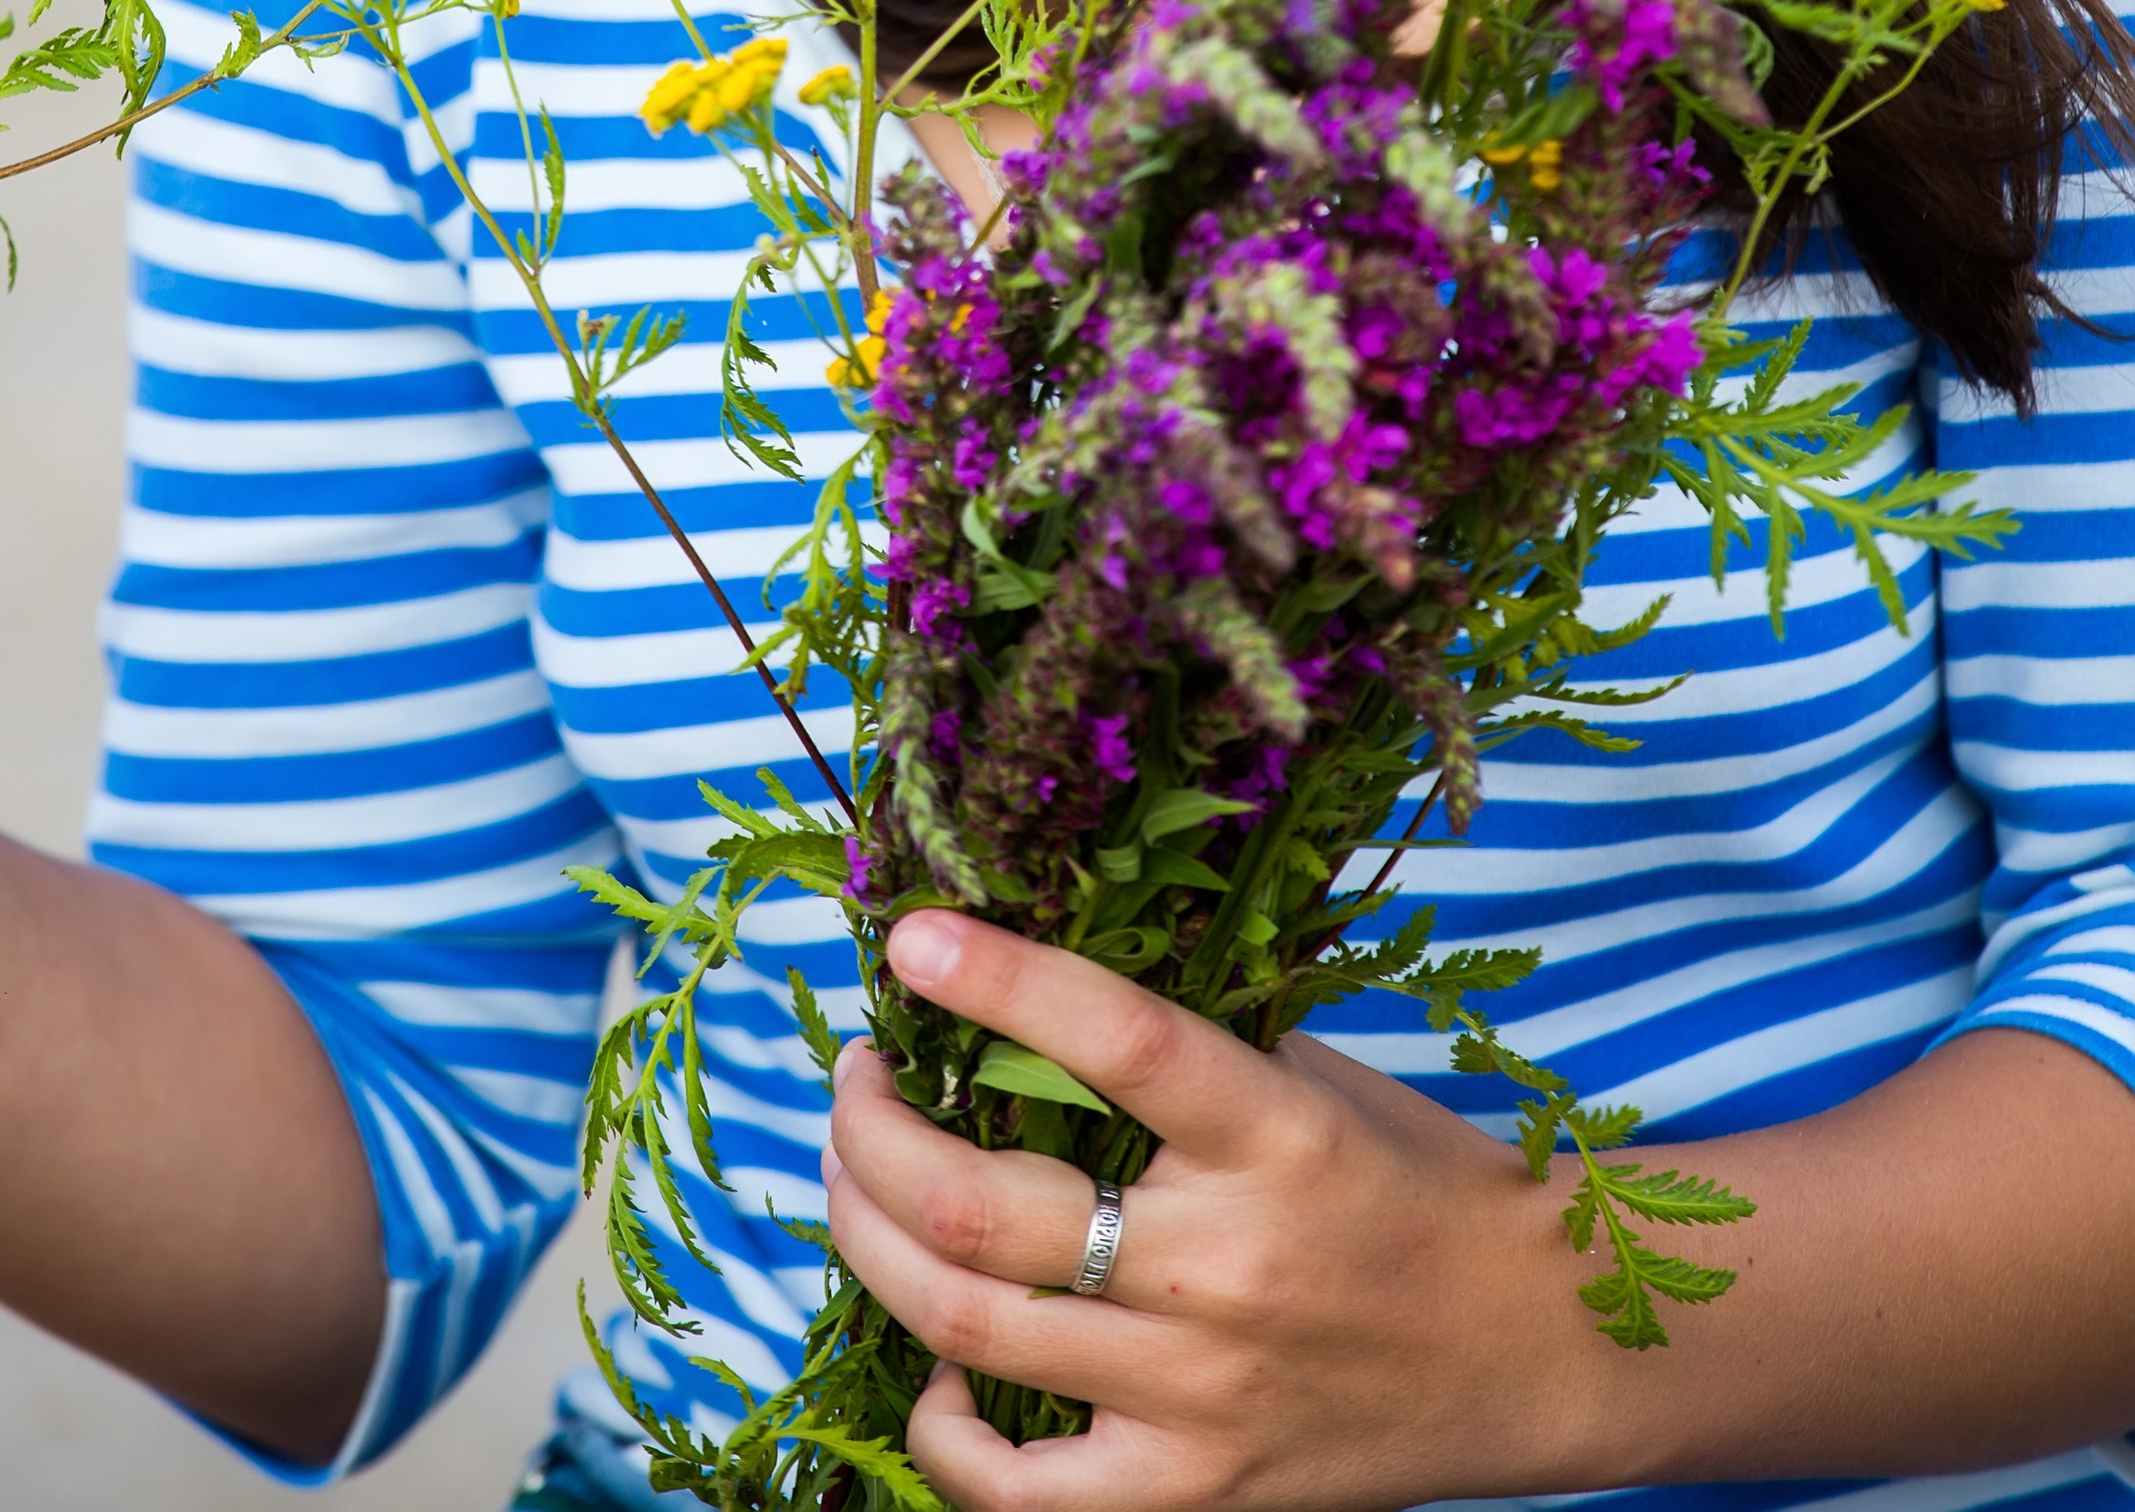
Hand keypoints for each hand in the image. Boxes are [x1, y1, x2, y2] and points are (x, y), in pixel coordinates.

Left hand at [826, 907, 1606, 1511]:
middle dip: (873, 1129)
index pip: (1121, 1040)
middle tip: (856, 1074)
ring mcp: (1202, 1397)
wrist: (1536, 1351)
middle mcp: (1228, 1268)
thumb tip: (1021, 982)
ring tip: (854, 1173)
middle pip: (983, 1210)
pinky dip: (936, 1420)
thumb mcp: (1316, 1078)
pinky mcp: (1193, 1495)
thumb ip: (1186, 1041)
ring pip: (967, 1325)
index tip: (913, 935)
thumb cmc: (1412, 1182)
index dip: (1002, 980)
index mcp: (1277, 1133)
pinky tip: (932, 1355)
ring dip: (870, 1233)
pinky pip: (1012, 1491)